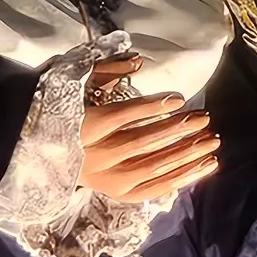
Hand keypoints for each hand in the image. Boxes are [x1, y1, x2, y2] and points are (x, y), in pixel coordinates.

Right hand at [78, 56, 220, 202]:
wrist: (43, 154)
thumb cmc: (66, 115)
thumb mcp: (78, 87)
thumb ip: (107, 72)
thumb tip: (138, 61)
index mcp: (83, 129)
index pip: (121, 117)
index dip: (151, 107)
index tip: (179, 99)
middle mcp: (95, 158)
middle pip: (142, 143)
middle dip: (177, 130)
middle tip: (204, 118)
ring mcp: (107, 180)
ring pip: (153, 167)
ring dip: (186, 154)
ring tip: (212, 141)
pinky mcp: (117, 194)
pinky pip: (156, 188)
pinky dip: (183, 177)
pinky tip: (206, 165)